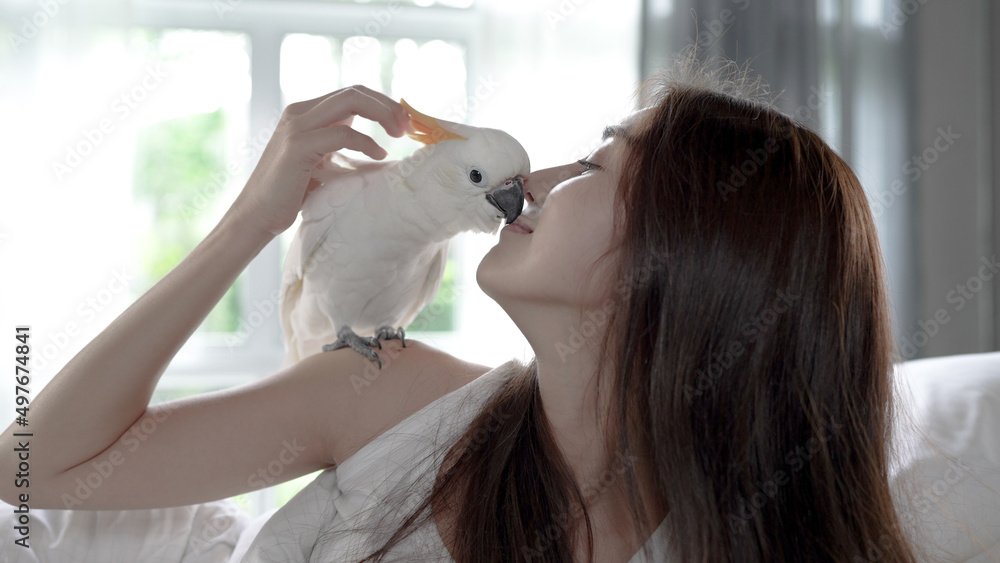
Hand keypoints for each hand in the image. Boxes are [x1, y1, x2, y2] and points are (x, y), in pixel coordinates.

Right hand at [227, 85, 411, 236]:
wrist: (256, 215)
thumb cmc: (290, 194)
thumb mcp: (318, 160)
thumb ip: (336, 142)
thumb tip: (373, 140)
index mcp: (304, 112)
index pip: (351, 93)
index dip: (381, 103)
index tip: (403, 122)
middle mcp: (299, 112)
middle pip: (354, 91)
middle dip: (387, 105)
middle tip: (408, 126)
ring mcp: (297, 127)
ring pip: (350, 102)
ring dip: (382, 115)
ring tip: (399, 135)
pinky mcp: (298, 147)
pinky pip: (343, 134)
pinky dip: (366, 142)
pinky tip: (379, 155)